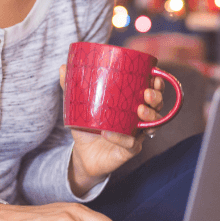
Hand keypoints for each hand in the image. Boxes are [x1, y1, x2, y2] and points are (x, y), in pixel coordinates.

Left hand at [59, 65, 164, 194]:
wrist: (83, 154)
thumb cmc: (87, 126)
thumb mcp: (79, 105)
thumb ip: (72, 87)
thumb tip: (61, 67)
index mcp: (131, 103)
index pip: (151, 90)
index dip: (157, 83)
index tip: (154, 76)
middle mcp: (138, 118)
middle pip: (157, 106)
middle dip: (157, 98)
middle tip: (147, 93)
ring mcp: (136, 134)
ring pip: (153, 125)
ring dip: (149, 115)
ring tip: (139, 109)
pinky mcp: (129, 150)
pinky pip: (131, 143)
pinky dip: (121, 137)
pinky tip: (108, 133)